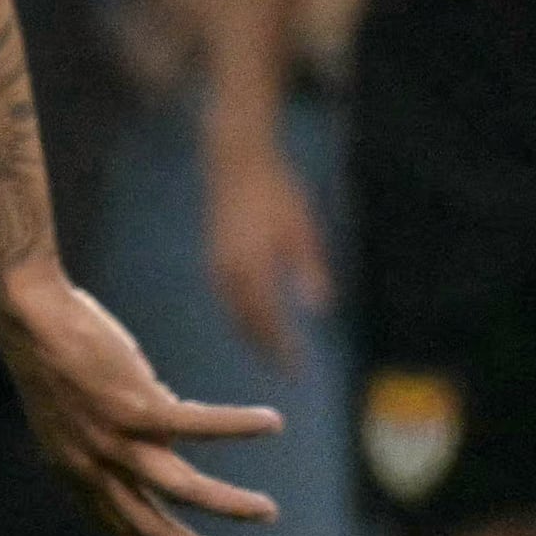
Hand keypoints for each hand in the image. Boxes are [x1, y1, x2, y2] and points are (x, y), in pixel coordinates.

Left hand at [0, 263, 281, 535]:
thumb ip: (117, 432)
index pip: (111, 521)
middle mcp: (91, 463)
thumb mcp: (72, 410)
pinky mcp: (135, 405)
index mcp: (72, 467)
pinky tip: (273, 422)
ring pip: (183, 488)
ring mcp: (113, 438)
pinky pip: (199, 425)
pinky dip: (239, 425)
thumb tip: (168, 436)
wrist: (25, 314)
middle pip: (148, 523)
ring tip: (268, 512)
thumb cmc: (51, 353)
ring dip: (229, 505)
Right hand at [202, 125, 332, 363]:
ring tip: (271, 351)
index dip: (282, 349)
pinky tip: (254, 320)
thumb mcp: (302, 230)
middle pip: (246, 324)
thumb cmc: (277, 192)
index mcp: (252, 269)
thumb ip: (310, 270)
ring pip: (234, 313)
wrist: (237, 164)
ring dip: (251, 335)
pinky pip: (227, 300)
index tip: (297, 370)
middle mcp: (229, 273)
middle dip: (265, 348)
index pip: (268, 322)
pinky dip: (242, 316)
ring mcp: (218, 267)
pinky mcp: (215, 259)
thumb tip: (321, 309)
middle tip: (286, 369)